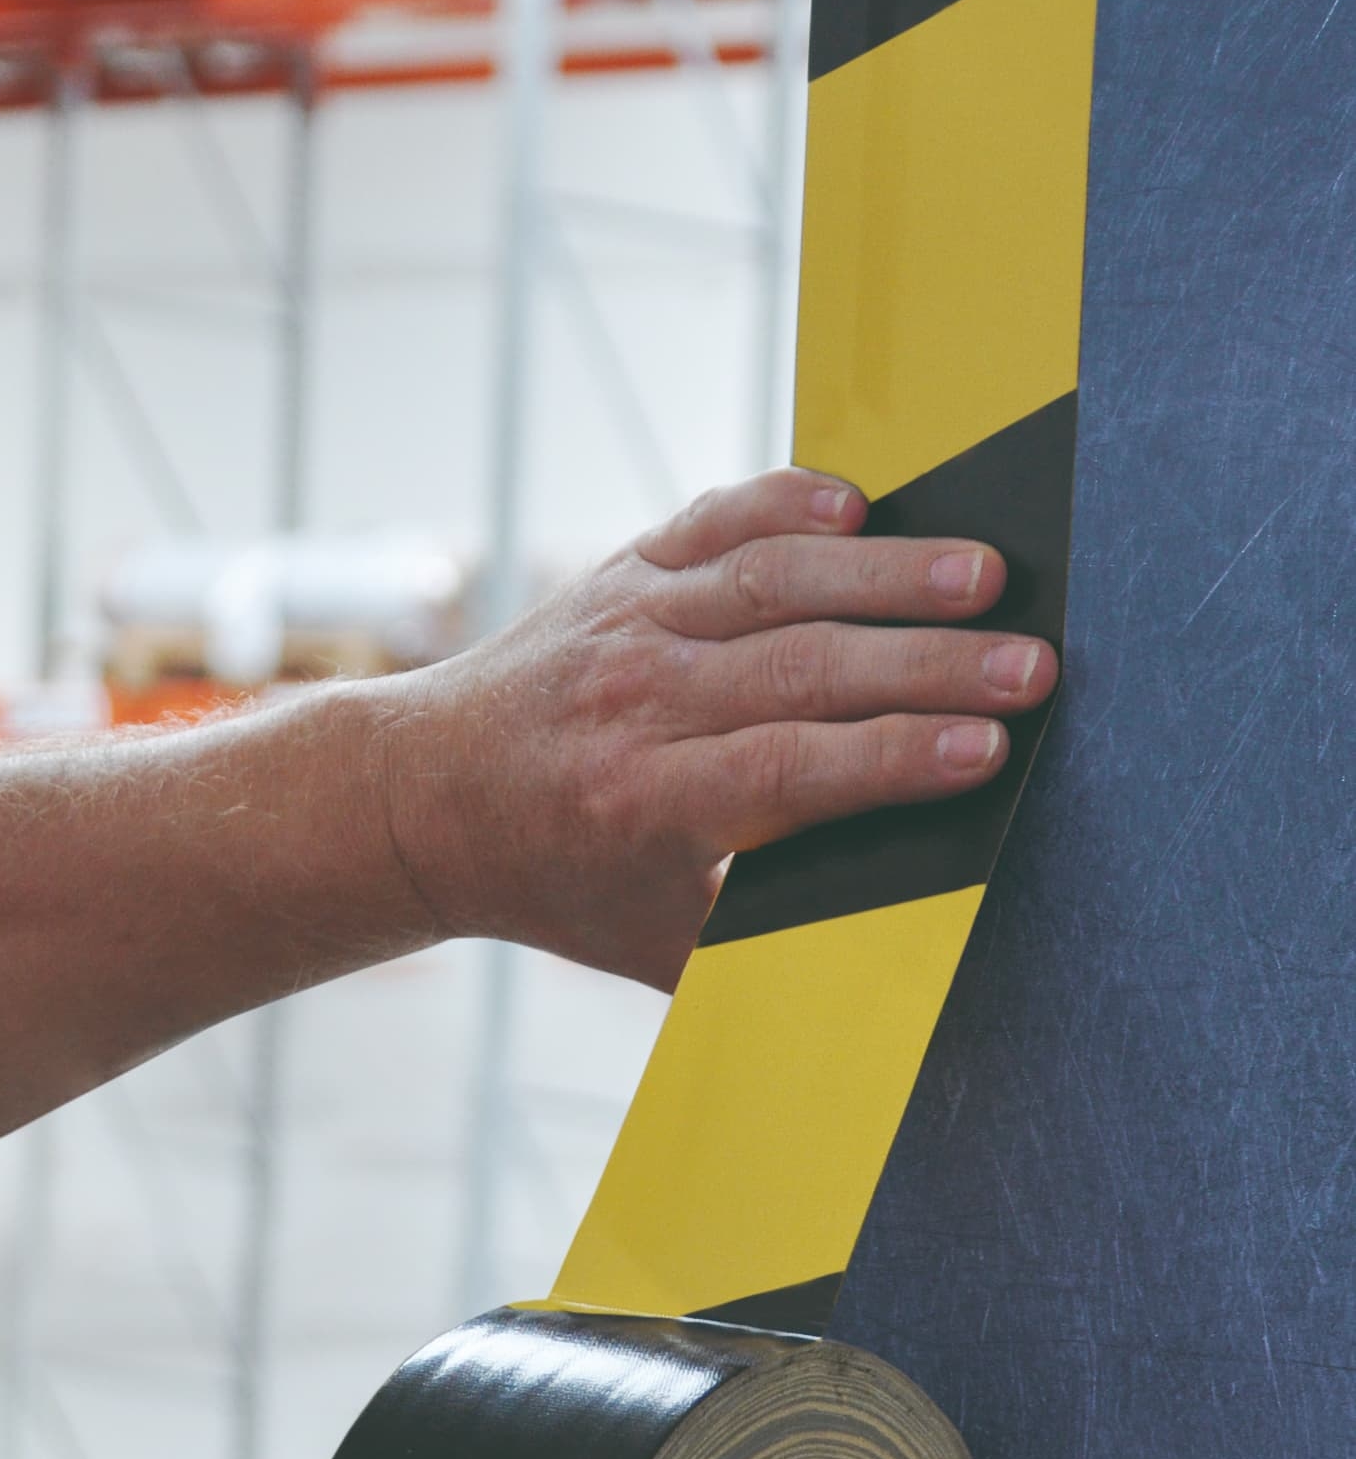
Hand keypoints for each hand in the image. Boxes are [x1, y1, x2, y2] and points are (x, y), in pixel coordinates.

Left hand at [375, 465, 1057, 987]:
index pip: (790, 768)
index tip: (985, 749)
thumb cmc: (560, 882)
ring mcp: (628, 622)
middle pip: (803, 667)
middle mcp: (634, 702)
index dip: (892, 755)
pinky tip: (864, 501)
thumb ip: (757, 944)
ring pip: (773, 581)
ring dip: (887, 573)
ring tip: (987, 575)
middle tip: (1033, 665)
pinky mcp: (624, 568)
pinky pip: (717, 519)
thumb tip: (885, 958)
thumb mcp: (650, 944)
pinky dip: (789, 500)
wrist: (425, 799)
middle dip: (928, 664)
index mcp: (642, 804)